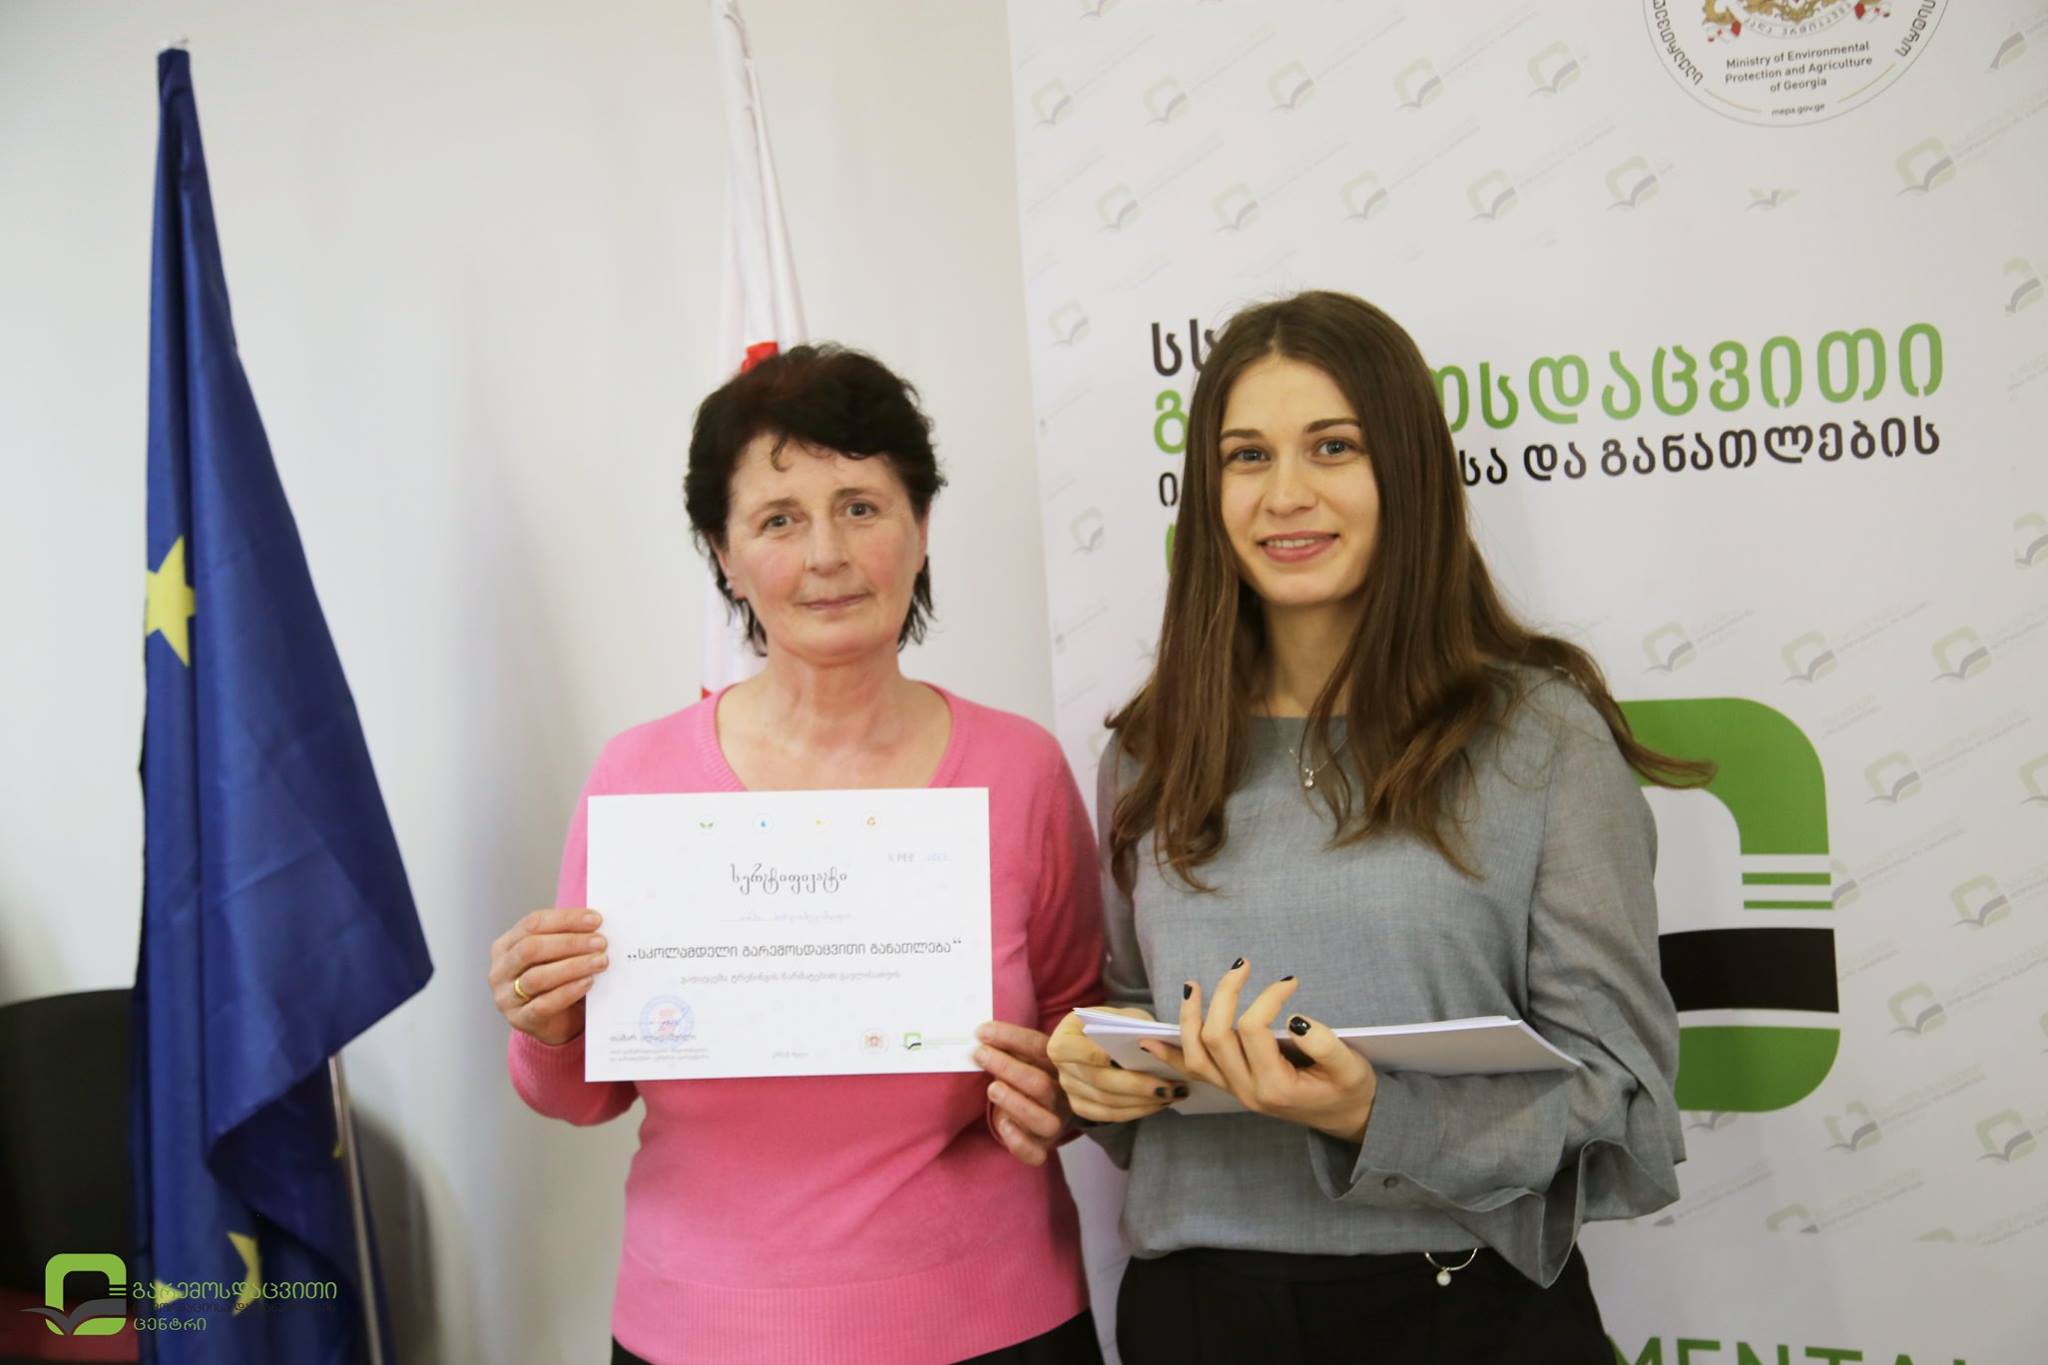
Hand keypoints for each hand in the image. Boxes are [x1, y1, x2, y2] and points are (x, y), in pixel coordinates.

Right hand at [488, 908, 608, 1045]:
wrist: (558, 1022)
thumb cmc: (558, 981)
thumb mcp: (557, 955)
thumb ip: (568, 937)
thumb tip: (596, 923)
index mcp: (506, 945)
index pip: (533, 923)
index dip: (565, 919)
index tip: (595, 920)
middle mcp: (500, 970)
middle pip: (531, 948)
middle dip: (570, 942)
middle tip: (600, 942)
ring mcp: (506, 997)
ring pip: (537, 977)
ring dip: (573, 966)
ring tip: (600, 961)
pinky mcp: (519, 1019)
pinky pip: (543, 1004)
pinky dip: (568, 991)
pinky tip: (587, 983)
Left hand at [974, 1021, 1073, 1166]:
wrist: (1047, 1111)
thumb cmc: (1030, 1076)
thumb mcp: (1026, 1057)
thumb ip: (1010, 1046)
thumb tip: (981, 1033)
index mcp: (1059, 1067)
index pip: (1040, 1048)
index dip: (1011, 1037)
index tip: (982, 1032)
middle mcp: (1061, 1096)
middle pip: (1040, 1084)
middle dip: (1007, 1066)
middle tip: (980, 1054)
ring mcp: (1053, 1124)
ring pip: (1042, 1120)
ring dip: (1015, 1103)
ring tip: (992, 1088)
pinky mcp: (1042, 1147)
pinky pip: (1035, 1153)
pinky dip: (1019, 1142)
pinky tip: (1003, 1125)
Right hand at [1046, 1006, 1186, 1124]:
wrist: (1106, 1040)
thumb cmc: (1116, 1025)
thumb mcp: (1125, 1017)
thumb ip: (1134, 1027)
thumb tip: (1153, 1045)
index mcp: (1065, 1034)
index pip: (1067, 1048)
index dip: (1087, 1054)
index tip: (1111, 1056)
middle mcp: (1061, 1066)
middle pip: (1097, 1080)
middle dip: (1136, 1085)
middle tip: (1168, 1086)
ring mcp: (1069, 1089)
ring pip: (1107, 1102)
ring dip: (1143, 1102)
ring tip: (1172, 1095)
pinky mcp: (1081, 1107)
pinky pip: (1110, 1115)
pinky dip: (1137, 1111)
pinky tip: (1159, 1103)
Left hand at [1147, 959, 1377, 1142]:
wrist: (1346, 1117)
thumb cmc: (1350, 1089)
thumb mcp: (1350, 1067)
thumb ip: (1325, 1044)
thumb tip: (1293, 1018)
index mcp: (1275, 1086)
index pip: (1253, 1030)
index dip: (1267, 998)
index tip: (1290, 982)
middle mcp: (1247, 1091)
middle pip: (1216, 1037)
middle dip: (1225, 994)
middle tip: (1243, 965)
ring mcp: (1235, 1091)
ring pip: (1195, 1055)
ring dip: (1188, 1018)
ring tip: (1193, 985)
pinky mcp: (1231, 1087)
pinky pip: (1192, 1071)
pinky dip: (1169, 1053)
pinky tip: (1149, 1038)